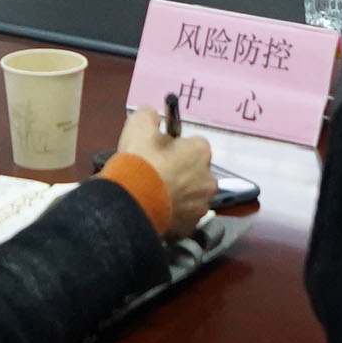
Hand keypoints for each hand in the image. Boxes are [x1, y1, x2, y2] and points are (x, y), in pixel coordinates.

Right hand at [111, 107, 216, 238]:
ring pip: (191, 195)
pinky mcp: (190, 227)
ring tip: (156, 194)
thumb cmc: (140, 160)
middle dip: (182, 172)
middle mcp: (209, 179)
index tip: (161, 152)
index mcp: (201, 152)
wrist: (132, 200)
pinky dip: (174, 214)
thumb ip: (150, 115)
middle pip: (196, 171)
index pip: (195, 145)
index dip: (177, 147)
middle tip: (158, 174)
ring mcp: (201, 205)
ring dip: (179, 194)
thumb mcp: (139, 124)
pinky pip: (183, 216)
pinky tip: (157, 210)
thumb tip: (154, 116)